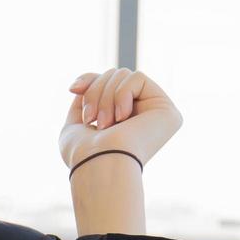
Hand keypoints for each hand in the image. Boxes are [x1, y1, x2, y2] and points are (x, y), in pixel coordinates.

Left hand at [61, 67, 181, 169]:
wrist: (97, 164)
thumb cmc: (82, 152)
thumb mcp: (75, 124)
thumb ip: (84, 104)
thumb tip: (85, 82)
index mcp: (123, 121)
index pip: (109, 83)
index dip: (90, 81)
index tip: (73, 89)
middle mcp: (143, 116)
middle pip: (115, 76)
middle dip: (95, 93)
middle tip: (91, 119)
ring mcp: (157, 114)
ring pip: (125, 75)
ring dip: (105, 97)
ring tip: (104, 123)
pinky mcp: (167, 110)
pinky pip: (138, 78)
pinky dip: (122, 94)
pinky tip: (122, 118)